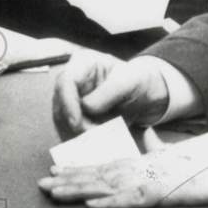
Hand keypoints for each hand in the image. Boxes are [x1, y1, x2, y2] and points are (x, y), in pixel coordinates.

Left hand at [39, 123, 207, 207]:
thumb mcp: (180, 157)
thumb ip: (161, 150)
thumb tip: (149, 140)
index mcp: (146, 164)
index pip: (106, 165)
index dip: (79, 169)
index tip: (55, 170)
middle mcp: (145, 170)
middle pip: (100, 175)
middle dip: (69, 179)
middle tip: (41, 183)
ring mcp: (153, 180)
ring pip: (108, 185)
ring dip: (79, 189)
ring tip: (54, 192)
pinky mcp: (164, 193)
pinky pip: (133, 200)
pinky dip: (111, 204)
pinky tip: (91, 207)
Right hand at [52, 51, 170, 138]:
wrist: (147, 95)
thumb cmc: (139, 81)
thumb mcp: (130, 81)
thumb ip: (109, 91)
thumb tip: (87, 107)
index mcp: (84, 63)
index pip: (65, 81)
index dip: (67, 103)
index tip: (76, 123)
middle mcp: (73, 80)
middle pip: (59, 104)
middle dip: (74, 124)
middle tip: (94, 136)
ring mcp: (72, 99)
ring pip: (62, 121)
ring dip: (77, 134)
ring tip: (98, 141)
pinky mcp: (76, 116)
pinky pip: (70, 131)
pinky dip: (80, 139)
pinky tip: (94, 144)